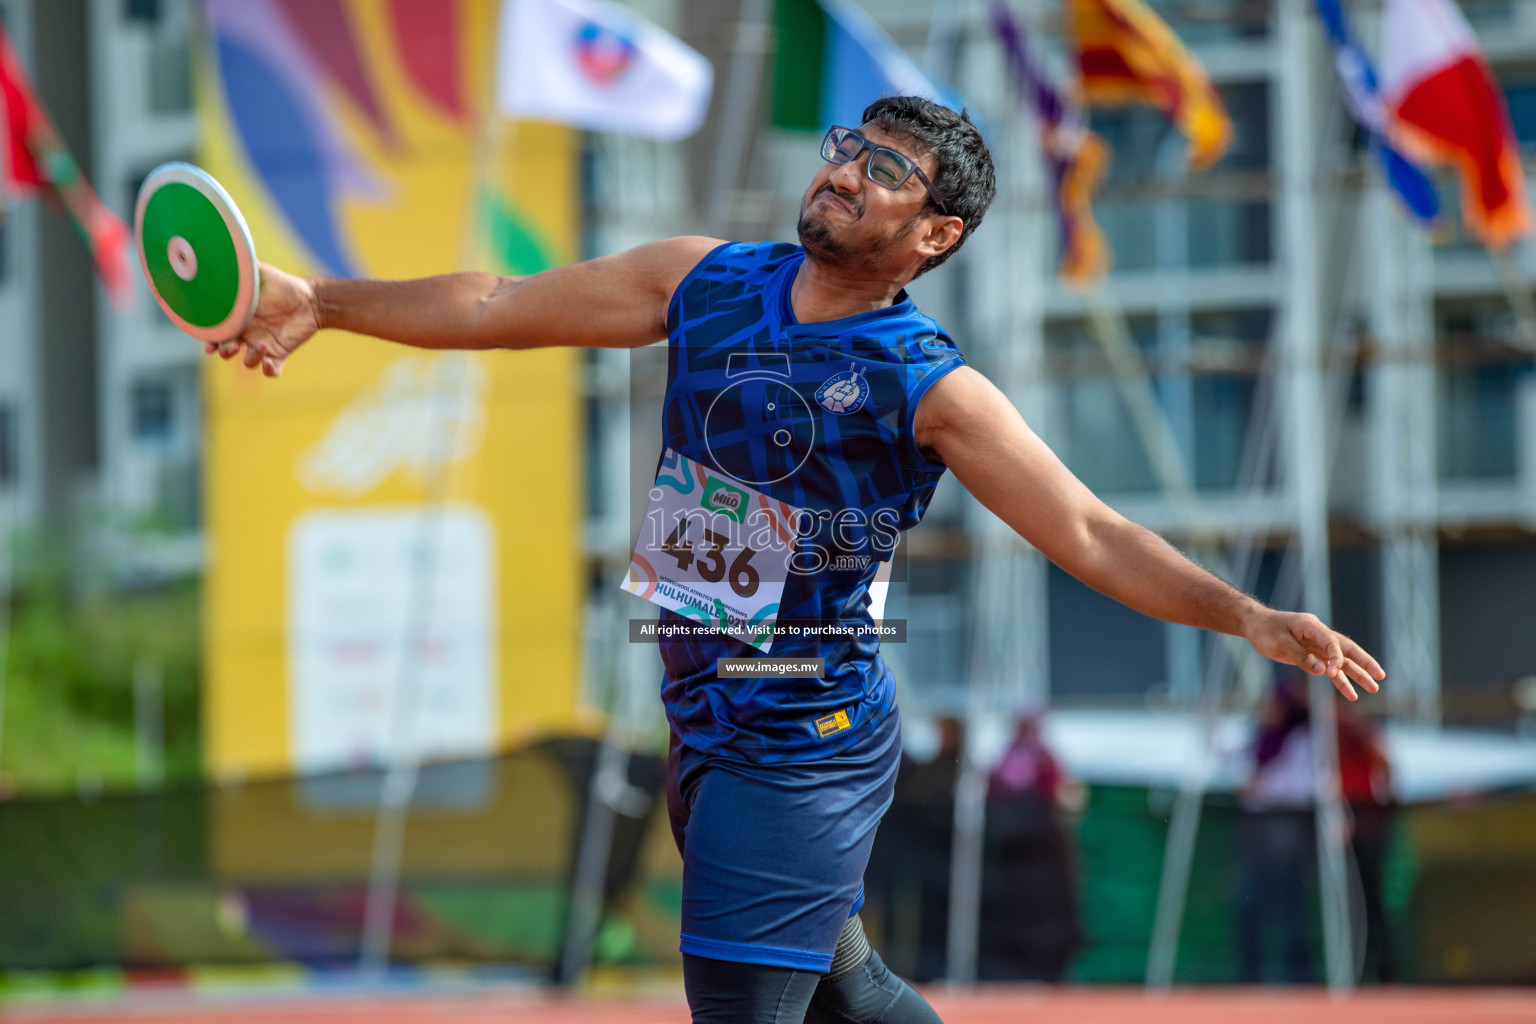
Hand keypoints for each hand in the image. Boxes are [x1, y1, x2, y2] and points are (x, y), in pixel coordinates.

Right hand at [205, 262, 318, 376]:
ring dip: (251, 358)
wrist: (310, 299)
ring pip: (247, 361)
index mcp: (236, 317)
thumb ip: (238, 268)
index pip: (216, 331)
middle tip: (233, 346)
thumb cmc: (282, 285)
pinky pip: (271, 370)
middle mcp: (246, 333)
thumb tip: (220, 253)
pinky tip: (270, 362)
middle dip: (225, 351)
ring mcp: (262, 344)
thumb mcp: (257, 273)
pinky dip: (269, 370)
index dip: (209, 339)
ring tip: (263, 345)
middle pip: (226, 350)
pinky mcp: (279, 353)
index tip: (208, 342)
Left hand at [1242, 608, 1384, 700]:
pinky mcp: (1313, 655)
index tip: (1332, 673)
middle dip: (1364, 663)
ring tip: (1373, 688)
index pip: (1331, 642)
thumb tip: (1323, 672)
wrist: (1255, 625)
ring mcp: (1318, 646)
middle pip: (1347, 649)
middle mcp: (1319, 635)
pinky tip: (1351, 694)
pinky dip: (1340, 681)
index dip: (1336, 657)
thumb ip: (1300, 656)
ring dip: (1357, 674)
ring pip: (1342, 661)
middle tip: (1380, 676)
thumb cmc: (1265, 631)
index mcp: (1311, 626)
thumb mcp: (1279, 643)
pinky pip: (1330, 669)